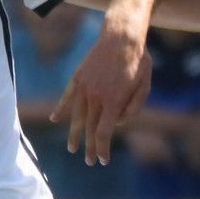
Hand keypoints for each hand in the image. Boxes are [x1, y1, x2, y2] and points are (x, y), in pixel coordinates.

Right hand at [52, 23, 151, 165]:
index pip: (104, 133)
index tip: (102, 160)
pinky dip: (61, 109)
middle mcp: (96, 97)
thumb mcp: (144, 86)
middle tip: (89, 162)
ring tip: (72, 149)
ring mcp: (85, 87)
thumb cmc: (138, 62)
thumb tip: (118, 123)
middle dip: (90, 147)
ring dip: (75, 134)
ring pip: (77, 117)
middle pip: (91, 128)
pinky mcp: (78, 78)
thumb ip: (133, 108)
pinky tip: (55, 119)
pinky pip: (67, 97)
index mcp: (113, 101)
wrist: (121, 36)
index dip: (102, 148)